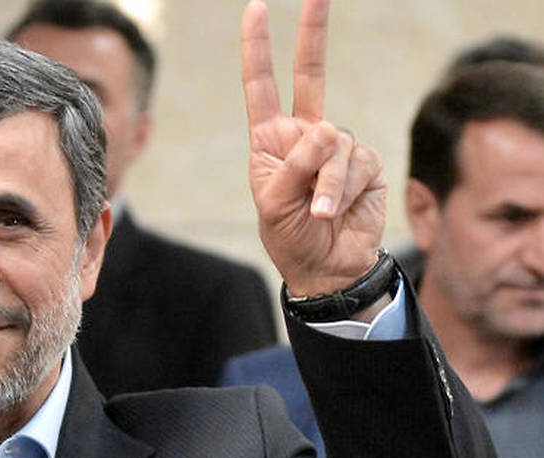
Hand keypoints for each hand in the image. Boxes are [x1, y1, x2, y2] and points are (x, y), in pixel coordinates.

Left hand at [240, 0, 386, 296]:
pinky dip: (343, 189)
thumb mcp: (274, 204)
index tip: (256, 9)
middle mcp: (305, 134)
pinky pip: (356, 163)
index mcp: (271, 139)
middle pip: (311, 74)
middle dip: (313, 31)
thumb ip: (295, 165)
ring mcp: (337, 146)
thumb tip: (326, 131)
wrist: (326, 268)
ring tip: (318, 212)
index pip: (261, 85)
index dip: (257, 48)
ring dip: (326, 181)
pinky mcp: (366, 162)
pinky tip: (335, 212)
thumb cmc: (290, 237)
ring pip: (335, 142)